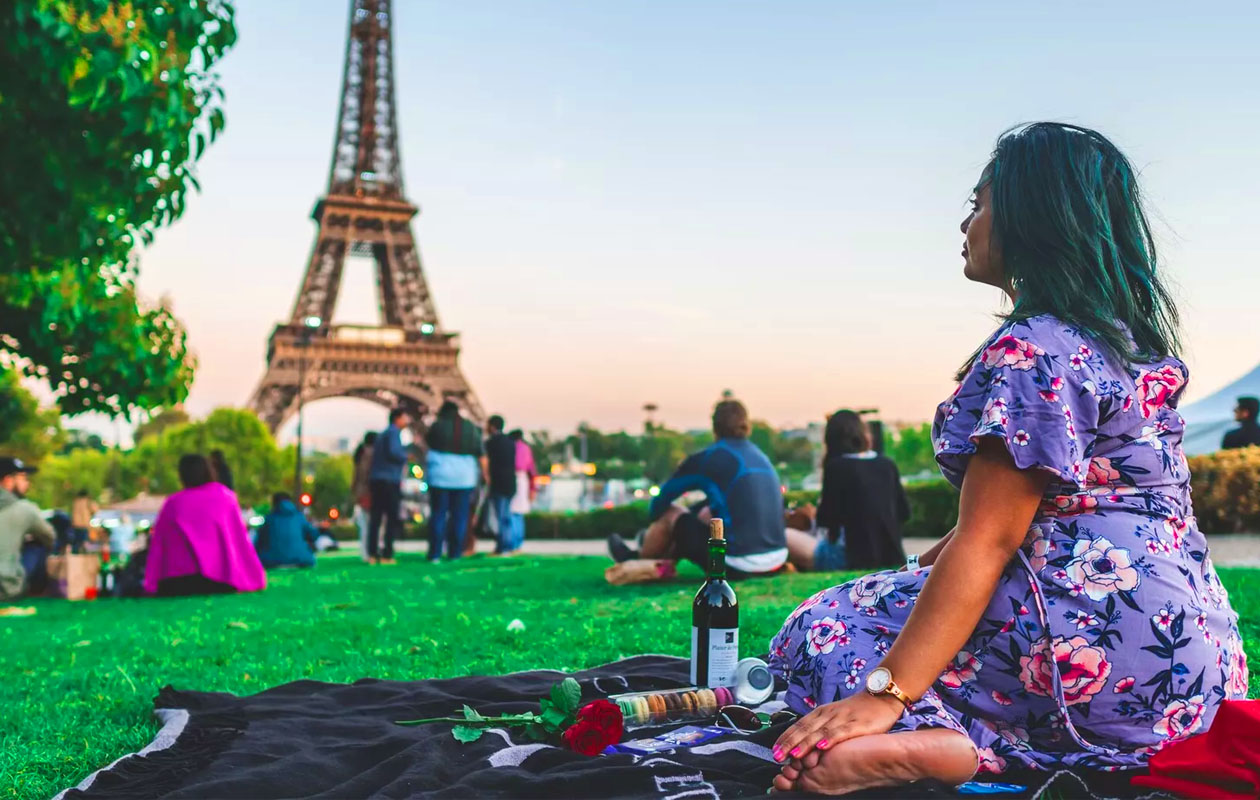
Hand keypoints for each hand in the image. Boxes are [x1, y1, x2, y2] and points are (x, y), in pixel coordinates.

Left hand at [772, 692, 903, 761]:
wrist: (881, 697)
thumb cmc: (857, 711)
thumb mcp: (834, 717)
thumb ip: (820, 728)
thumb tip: (802, 744)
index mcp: (821, 712)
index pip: (799, 725)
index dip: (785, 738)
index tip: (773, 751)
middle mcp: (828, 714)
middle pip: (805, 729)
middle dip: (789, 743)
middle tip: (777, 756)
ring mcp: (842, 718)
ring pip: (819, 731)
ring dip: (805, 743)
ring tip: (793, 755)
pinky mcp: (857, 724)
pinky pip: (841, 732)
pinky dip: (830, 739)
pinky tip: (821, 746)